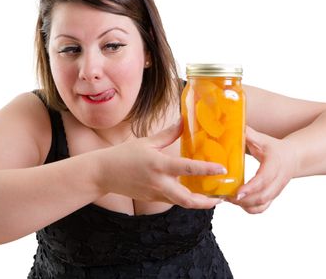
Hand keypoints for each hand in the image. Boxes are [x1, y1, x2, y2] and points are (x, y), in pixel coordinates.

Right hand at [97, 120, 225, 208]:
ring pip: (181, 203)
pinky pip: (173, 201)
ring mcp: (155, 193)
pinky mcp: (152, 199)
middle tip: (221, 197)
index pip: (187, 168)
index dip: (207, 170)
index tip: (222, 169)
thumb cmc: (123, 155)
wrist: (103, 174)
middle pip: (188, 199)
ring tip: (213, 198)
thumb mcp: (146, 141)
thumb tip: (183, 121)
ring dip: (198, 203)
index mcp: (159, 165)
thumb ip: (168, 134)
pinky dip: (185, 199)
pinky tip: (194, 193)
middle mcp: (159, 182)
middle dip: (206, 202)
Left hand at [228, 126, 298, 213]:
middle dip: (244, 199)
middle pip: (262, 196)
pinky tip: (238, 203)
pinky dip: (250, 209)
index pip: (263, 179)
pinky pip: (263, 208)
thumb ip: (249, 134)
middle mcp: (277, 180)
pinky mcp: (273, 196)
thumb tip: (235, 125)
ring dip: (245, 205)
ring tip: (229, 199)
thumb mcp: (263, 139)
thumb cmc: (275, 148)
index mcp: (274, 165)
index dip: (251, 188)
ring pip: (262, 204)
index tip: (238, 192)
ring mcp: (276, 190)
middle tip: (226, 196)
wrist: (293, 157)